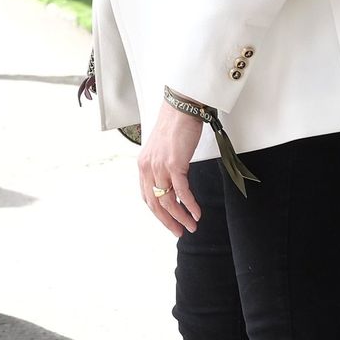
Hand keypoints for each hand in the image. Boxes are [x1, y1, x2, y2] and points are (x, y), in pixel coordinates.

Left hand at [138, 102, 203, 237]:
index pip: (146, 197)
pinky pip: (182, 192)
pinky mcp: (174, 164)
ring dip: (181, 217)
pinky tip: (196, 213)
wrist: (181, 108)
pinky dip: (190, 205)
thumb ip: (162, 166)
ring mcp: (160, 167)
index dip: (158, 214)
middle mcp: (148, 167)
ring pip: (168, 201)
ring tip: (191, 226)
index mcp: (143, 165)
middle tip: (179, 232)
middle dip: (168, 221)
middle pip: (155, 204)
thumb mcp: (162, 149)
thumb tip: (172, 184)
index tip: (169, 222)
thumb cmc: (175, 125)